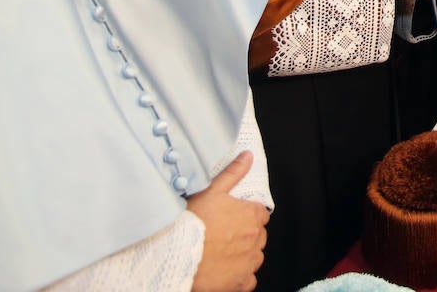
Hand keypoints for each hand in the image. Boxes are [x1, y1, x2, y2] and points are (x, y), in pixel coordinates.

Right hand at [186, 151, 268, 291]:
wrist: (176, 254)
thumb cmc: (192, 223)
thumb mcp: (211, 191)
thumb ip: (233, 173)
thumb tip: (248, 156)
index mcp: (251, 215)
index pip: (260, 213)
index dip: (246, 215)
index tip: (233, 219)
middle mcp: (255, 238)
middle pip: (257, 235)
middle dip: (245, 235)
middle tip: (223, 237)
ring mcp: (249, 261)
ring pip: (254, 257)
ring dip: (243, 255)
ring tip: (221, 253)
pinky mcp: (241, 281)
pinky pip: (248, 279)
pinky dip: (240, 276)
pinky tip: (225, 270)